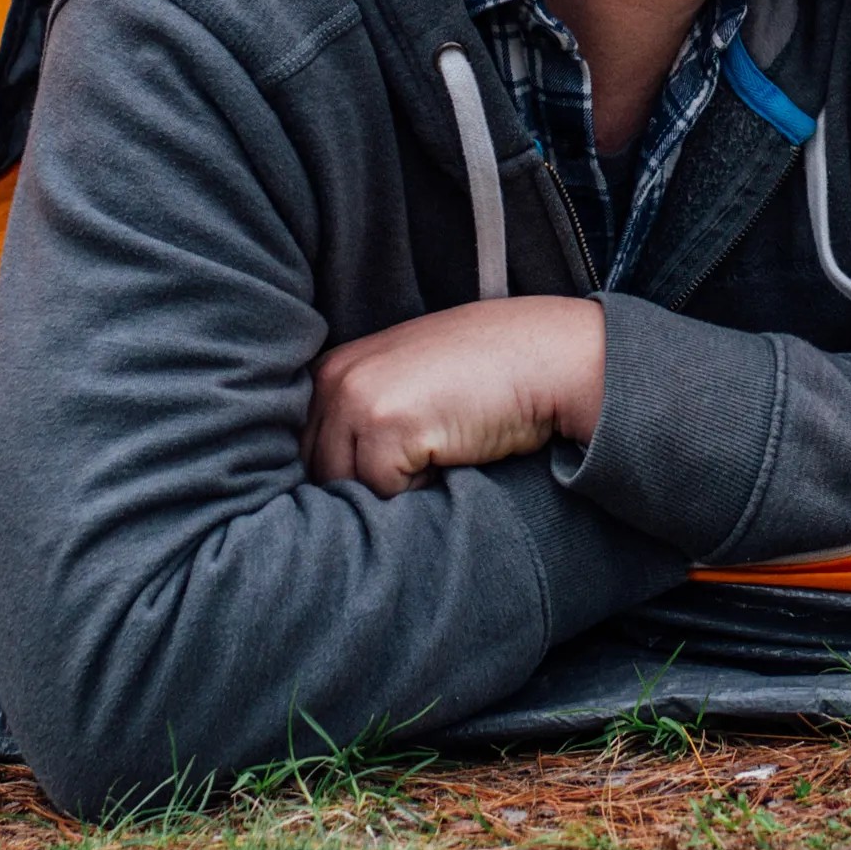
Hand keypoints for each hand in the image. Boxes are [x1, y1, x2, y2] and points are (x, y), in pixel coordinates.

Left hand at [301, 298, 605, 496]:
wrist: (545, 357)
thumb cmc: (485, 374)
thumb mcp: (408, 382)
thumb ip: (364, 415)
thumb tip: (329, 483)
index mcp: (334, 367)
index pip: (305, 448)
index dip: (343, 471)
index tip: (385, 468)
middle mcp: (335, 378)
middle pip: (320, 473)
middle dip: (366, 484)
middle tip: (423, 458)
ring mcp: (357, 398)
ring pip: (348, 487)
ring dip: (393, 487)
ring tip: (438, 449)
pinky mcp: (386, 424)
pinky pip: (386, 492)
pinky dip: (423, 487)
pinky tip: (454, 450)